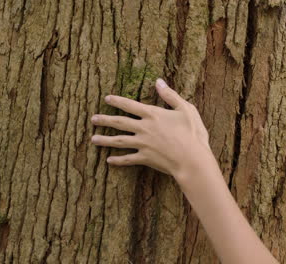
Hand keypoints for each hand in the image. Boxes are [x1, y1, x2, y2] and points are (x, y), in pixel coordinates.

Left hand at [90, 78, 210, 176]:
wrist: (192, 159)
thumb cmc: (193, 133)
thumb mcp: (186, 109)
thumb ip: (170, 95)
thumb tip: (158, 81)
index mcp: (153, 115)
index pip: (131, 105)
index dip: (118, 101)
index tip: (106, 98)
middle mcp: (144, 128)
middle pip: (120, 122)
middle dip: (105, 120)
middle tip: (93, 119)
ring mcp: (143, 144)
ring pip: (119, 141)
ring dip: (105, 140)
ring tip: (93, 139)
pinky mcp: (146, 158)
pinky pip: (128, 159)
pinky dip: (118, 160)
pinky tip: (109, 160)